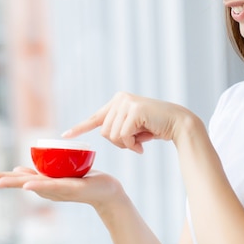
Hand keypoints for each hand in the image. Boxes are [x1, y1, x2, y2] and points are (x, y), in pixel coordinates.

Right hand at [0, 167, 124, 208]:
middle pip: (23, 183)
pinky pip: (54, 185)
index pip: (20, 179)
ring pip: (35, 184)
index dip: (3, 177)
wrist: (106, 192)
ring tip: (0, 183)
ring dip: (17, 183)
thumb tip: (18, 168)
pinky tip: (29, 185)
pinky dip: (40, 185)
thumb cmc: (83, 182)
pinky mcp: (72, 188)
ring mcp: (59, 189)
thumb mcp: (57, 175)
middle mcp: (49, 189)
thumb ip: (39, 173)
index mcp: (44, 184)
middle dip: (4, 180)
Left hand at [62, 91, 196, 153]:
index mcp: (117, 101)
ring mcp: (127, 103)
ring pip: (113, 136)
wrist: (178, 123)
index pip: (95, 117)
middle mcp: (120, 99)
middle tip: (135, 142)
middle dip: (120, 143)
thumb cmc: (156, 127)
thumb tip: (107, 136)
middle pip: (105, 133)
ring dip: (127, 144)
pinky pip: (123, 136)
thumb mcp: (133, 128)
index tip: (65, 135)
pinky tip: (144, 141)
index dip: (80, 127)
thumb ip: (119, 128)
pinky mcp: (134, 110)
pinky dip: (133, 144)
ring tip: (141, 139)